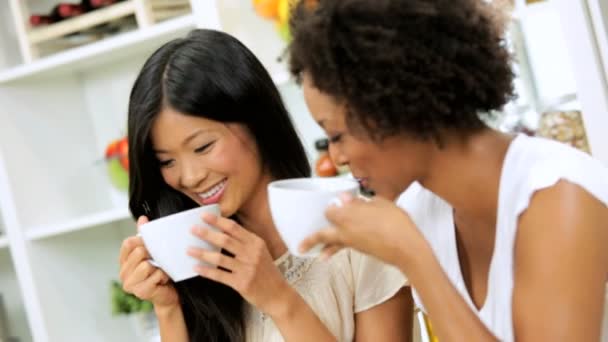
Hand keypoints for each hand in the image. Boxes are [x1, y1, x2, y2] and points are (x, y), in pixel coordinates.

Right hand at [119, 216, 178, 309]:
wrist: (169, 296)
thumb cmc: (160, 273)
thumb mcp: (153, 253)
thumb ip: (145, 236)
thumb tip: (143, 218)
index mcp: (124, 262)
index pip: (128, 243)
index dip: (142, 240)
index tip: (152, 246)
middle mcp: (123, 273)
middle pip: (138, 252)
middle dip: (153, 255)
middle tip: (159, 262)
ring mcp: (130, 284)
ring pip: (146, 265)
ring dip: (159, 267)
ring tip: (160, 272)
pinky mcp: (140, 292)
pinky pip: (156, 274)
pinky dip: (164, 276)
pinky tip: (163, 281)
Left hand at [188, 213, 290, 315]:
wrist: (278, 294)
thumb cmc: (267, 272)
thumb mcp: (261, 252)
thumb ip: (245, 242)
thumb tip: (222, 232)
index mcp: (256, 243)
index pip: (234, 228)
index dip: (217, 221)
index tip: (204, 216)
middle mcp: (252, 254)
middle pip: (225, 240)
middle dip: (206, 233)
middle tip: (192, 229)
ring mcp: (247, 269)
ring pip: (219, 258)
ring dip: (202, 253)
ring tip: (189, 249)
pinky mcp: (241, 283)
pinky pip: (219, 275)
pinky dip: (206, 271)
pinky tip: (196, 268)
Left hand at [299, 193, 426, 267]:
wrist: (406, 248)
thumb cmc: (396, 222)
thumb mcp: (380, 204)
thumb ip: (361, 202)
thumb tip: (346, 199)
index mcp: (348, 215)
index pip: (330, 210)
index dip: (332, 206)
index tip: (336, 202)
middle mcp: (345, 231)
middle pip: (322, 234)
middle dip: (310, 240)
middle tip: (299, 246)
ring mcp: (352, 243)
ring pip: (332, 244)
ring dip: (323, 247)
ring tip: (312, 252)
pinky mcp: (361, 250)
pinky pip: (344, 248)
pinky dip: (335, 250)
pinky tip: (329, 255)